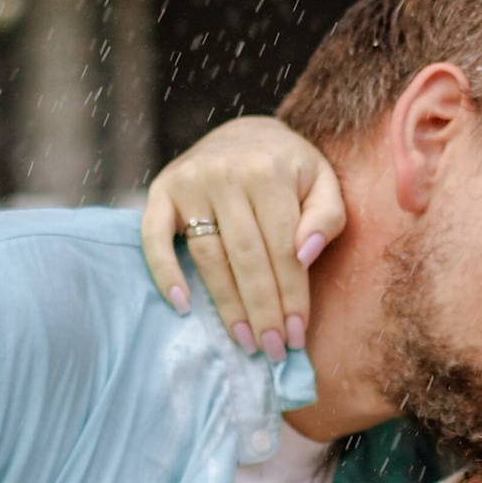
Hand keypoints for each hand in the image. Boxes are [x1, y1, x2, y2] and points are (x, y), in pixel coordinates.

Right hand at [141, 115, 344, 356]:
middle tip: (271, 350)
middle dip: (261, 310)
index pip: (282, 247)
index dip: (291, 295)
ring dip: (225, 305)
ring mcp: (189, 182)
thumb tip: (304, 255)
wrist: (244, 132)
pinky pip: (154, 238)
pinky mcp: (161, 190)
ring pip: (208, 256)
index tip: (296, 336)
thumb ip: (326, 216)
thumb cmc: (290, 168)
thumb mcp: (323, 181)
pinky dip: (164, 273)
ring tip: (243, 341)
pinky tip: (182, 306)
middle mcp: (227, 173)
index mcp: (270, 171)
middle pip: (246, 257)